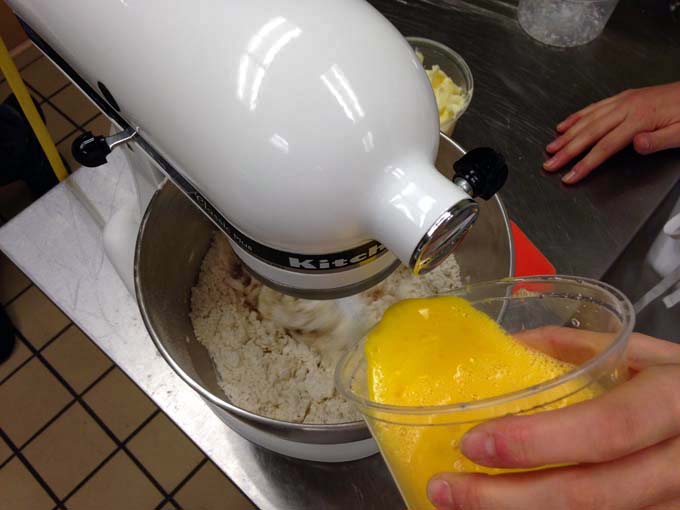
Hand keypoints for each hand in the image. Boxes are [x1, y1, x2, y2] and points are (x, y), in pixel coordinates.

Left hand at [427, 329, 679, 509]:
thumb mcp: (646, 353)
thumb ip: (577, 346)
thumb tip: (505, 343)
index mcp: (674, 400)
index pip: (606, 429)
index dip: (537, 442)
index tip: (473, 443)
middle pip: (590, 495)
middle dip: (505, 499)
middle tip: (446, 488)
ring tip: (462, 506)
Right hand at [543, 82, 679, 183]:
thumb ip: (659, 141)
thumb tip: (637, 145)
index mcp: (640, 119)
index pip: (605, 146)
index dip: (585, 163)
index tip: (570, 175)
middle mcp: (627, 107)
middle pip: (590, 133)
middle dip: (567, 151)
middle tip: (550, 164)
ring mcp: (623, 101)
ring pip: (588, 119)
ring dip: (567, 135)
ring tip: (551, 148)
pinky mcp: (624, 98)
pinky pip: (594, 107)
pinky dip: (577, 117)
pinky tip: (565, 125)